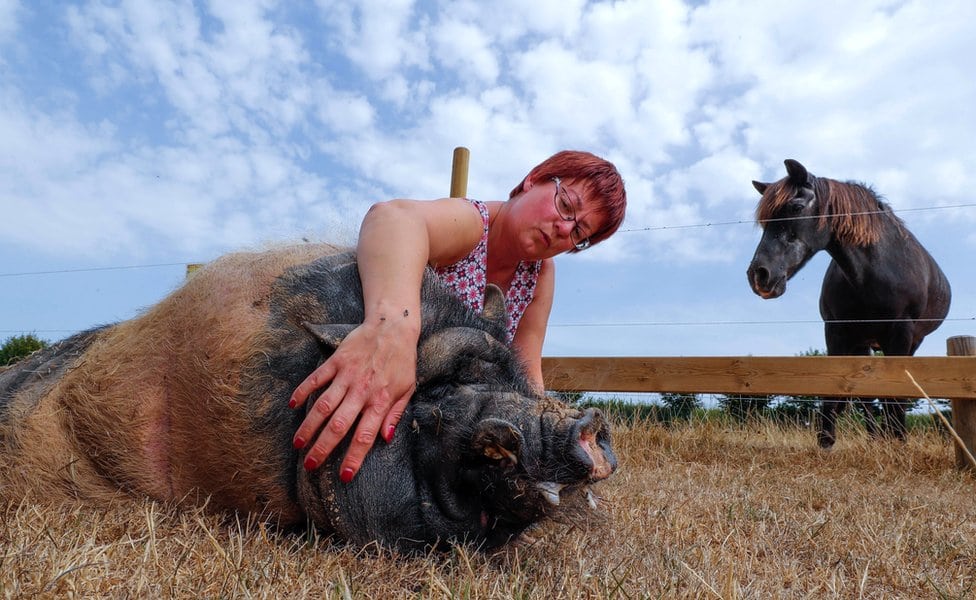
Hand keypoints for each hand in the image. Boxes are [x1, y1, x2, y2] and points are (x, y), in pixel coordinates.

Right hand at [288, 319, 416, 481]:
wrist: (393, 326)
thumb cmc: (402, 360)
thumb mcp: (407, 389)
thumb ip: (395, 414)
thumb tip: (386, 439)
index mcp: (381, 401)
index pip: (365, 436)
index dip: (354, 457)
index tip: (344, 476)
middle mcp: (362, 391)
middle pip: (339, 425)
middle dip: (323, 448)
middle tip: (310, 465)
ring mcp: (347, 376)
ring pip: (324, 405)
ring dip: (309, 426)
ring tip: (298, 443)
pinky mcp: (337, 361)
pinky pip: (316, 378)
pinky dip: (303, 391)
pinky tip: (292, 405)